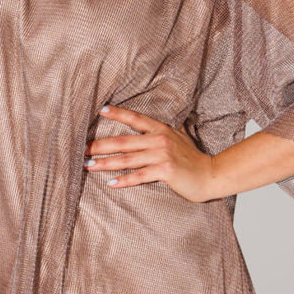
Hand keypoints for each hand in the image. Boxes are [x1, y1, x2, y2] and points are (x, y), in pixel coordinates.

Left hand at [84, 104, 214, 202]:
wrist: (211, 175)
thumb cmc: (193, 159)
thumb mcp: (180, 138)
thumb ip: (166, 131)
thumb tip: (158, 125)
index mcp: (161, 129)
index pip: (135, 118)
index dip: (118, 113)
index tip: (101, 110)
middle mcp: (159, 139)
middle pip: (123, 141)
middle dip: (100, 145)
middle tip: (83, 148)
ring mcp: (162, 154)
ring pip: (127, 159)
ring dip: (106, 163)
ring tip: (89, 165)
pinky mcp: (165, 170)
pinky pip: (140, 176)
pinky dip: (124, 180)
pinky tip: (111, 183)